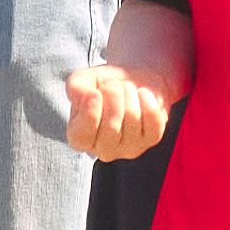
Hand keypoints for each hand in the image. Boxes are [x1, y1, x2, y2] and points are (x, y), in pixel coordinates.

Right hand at [60, 63, 181, 163]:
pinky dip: (148, 99)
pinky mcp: (151, 140)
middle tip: (113, 86)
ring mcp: (129, 148)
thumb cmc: (104, 85)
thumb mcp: (83, 80)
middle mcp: (103, 150)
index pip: (82, 135)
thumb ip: (76, 88)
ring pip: (132, 117)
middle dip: (113, 94)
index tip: (95, 92)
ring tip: (127, 89)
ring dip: (130, 92)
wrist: (133, 79)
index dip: (90, 110)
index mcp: (80, 139)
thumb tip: (88, 96)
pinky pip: (153, 119)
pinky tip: (141, 95)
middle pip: (111, 125)